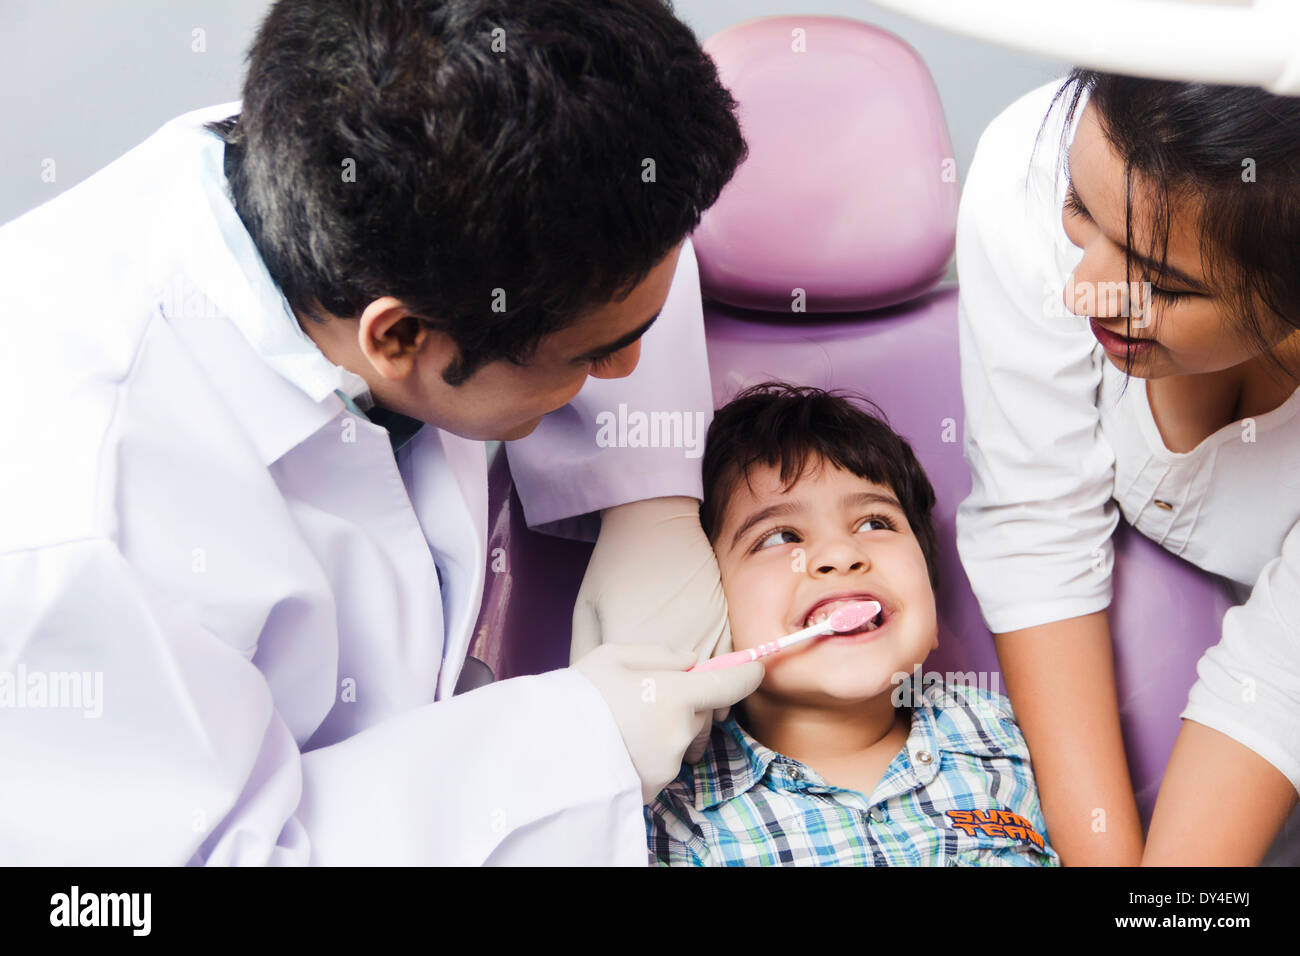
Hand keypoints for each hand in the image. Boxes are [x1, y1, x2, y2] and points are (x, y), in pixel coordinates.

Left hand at [571, 495, 734, 762]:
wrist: (655, 524)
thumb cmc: (614, 567)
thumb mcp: (587, 614)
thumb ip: (588, 662)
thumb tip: (595, 700)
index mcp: (635, 653)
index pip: (643, 716)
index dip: (639, 733)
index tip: (634, 737)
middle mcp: (676, 655)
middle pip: (685, 720)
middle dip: (675, 735)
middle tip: (660, 734)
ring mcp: (707, 642)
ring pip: (715, 705)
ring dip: (701, 716)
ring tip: (682, 714)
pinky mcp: (725, 629)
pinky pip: (730, 677)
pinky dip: (718, 690)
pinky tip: (701, 687)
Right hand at [573, 643, 763, 803]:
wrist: (546, 754)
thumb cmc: (579, 697)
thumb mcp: (612, 657)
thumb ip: (658, 655)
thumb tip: (691, 660)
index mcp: (678, 694)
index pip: (732, 685)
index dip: (746, 674)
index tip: (753, 669)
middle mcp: (681, 732)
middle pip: (702, 713)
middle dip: (687, 703)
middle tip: (646, 696)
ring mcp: (669, 764)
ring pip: (681, 740)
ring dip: (667, 730)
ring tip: (625, 723)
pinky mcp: (654, 788)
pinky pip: (662, 763)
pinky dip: (649, 754)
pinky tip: (619, 746)